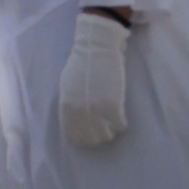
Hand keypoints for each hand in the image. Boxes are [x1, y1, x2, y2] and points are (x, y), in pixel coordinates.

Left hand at [57, 9, 132, 151]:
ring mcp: (97, 111)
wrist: (97, 48)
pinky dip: (121, 123)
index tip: (91, 133)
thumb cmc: (81, 65)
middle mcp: (80, 114)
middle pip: (92, 140)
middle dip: (98, 135)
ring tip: (112, 119)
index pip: (74, 138)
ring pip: (107, 136)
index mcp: (66, 109)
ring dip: (110, 130)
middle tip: (104, 126)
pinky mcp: (113, 107)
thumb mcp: (66, 87)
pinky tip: (120, 115)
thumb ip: (69, 106)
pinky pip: (120, 126)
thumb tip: (74, 122)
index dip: (84, 138)